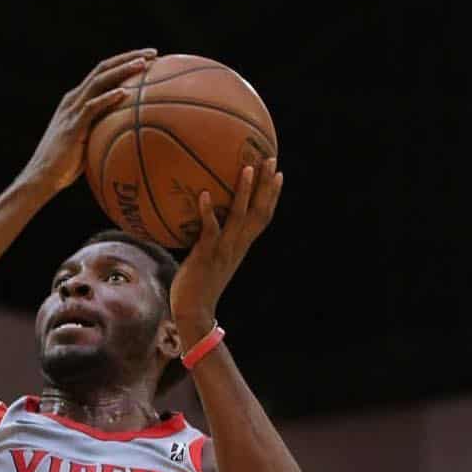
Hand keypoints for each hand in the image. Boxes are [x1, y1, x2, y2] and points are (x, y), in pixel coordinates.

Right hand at [22, 49, 155, 195]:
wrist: (41, 177)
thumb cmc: (65, 167)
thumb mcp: (86, 144)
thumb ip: (101, 133)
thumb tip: (127, 138)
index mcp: (77, 100)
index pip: (103, 73)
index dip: (125, 62)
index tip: (148, 59)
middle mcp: (73, 99)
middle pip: (103, 69)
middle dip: (129, 57)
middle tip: (153, 53)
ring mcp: (72, 111)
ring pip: (99, 82)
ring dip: (122, 70)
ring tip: (144, 65)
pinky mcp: (72, 126)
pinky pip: (92, 108)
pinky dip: (108, 98)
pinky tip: (124, 93)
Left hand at [170, 158, 283, 345]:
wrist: (194, 312)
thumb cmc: (197, 286)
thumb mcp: (211, 260)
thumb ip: (212, 241)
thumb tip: (202, 221)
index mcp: (241, 247)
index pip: (263, 217)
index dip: (272, 195)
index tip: (278, 173)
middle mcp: (237, 246)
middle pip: (259, 212)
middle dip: (267, 186)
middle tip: (271, 159)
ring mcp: (223, 250)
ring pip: (240, 217)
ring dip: (244, 192)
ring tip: (247, 168)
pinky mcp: (206, 255)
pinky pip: (209, 230)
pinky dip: (208, 212)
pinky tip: (204, 194)